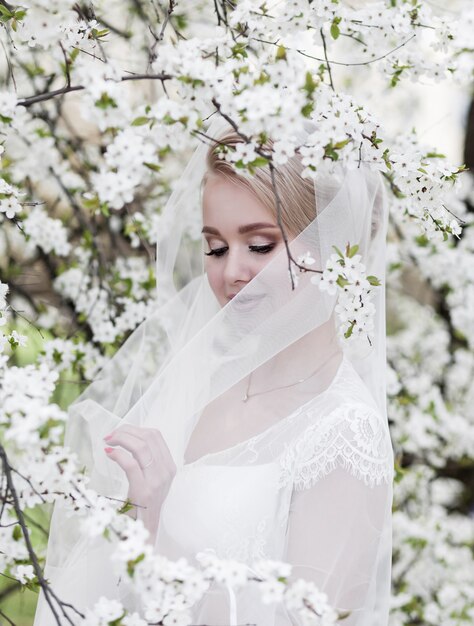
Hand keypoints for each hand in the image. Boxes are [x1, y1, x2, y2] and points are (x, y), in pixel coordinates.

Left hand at [103, 425, 176, 544]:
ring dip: (121, 439)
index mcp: (169, 466)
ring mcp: (156, 481)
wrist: (148, 532)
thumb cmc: (145, 505)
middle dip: (126, 431)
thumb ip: (146, 462)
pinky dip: (118, 455)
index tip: (120, 431)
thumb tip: (130, 440)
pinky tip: (109, 454)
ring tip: (108, 442)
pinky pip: (131, 464)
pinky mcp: (144, 491)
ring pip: (140, 447)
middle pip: (148, 437)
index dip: (136, 428)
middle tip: (110, 435)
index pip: (156, 435)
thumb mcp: (151, 480)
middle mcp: (166, 471)